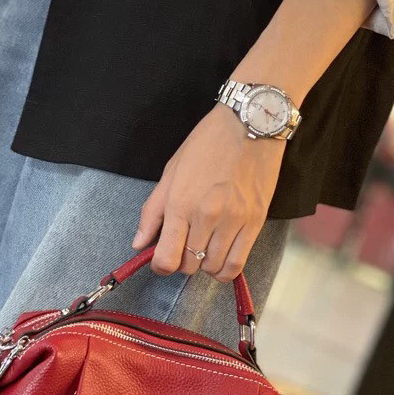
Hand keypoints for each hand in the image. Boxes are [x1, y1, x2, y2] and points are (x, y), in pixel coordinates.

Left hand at [131, 103, 285, 281]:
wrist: (250, 124)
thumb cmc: (207, 145)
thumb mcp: (171, 173)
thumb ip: (153, 212)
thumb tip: (139, 244)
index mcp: (180, 204)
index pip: (166, 259)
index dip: (161, 266)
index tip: (163, 259)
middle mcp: (206, 217)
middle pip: (189, 266)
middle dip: (183, 261)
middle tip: (186, 246)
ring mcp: (233, 221)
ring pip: (213, 268)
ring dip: (205, 265)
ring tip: (205, 248)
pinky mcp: (254, 223)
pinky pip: (237, 264)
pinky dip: (225, 270)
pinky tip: (221, 257)